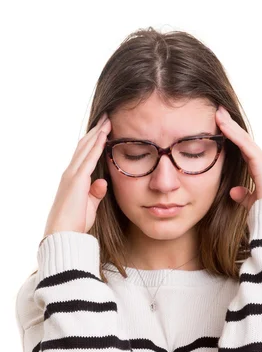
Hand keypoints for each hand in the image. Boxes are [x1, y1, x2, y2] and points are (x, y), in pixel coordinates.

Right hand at [41, 112, 111, 239]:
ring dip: (97, 133)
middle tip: (106, 118)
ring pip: (86, 148)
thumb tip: (102, 182)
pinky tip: (104, 136)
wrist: (63, 233)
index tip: (103, 131)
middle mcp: (71, 173)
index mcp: (73, 179)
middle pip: (84, 146)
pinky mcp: (77, 180)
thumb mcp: (90, 206)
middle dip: (96, 132)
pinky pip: (89, 158)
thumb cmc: (75, 223)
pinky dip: (97, 146)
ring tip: (107, 120)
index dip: (93, 142)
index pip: (84, 155)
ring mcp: (73, 175)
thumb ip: (95, 193)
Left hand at [215, 105, 261, 210]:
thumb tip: (233, 191)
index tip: (220, 125)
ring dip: (230, 125)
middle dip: (230, 125)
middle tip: (218, 111)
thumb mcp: (251, 202)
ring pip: (243, 138)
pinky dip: (233, 134)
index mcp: (260, 169)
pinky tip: (223, 125)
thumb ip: (243, 195)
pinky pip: (244, 144)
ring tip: (218, 113)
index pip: (243, 148)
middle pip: (243, 139)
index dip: (232, 136)